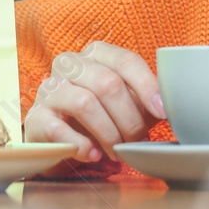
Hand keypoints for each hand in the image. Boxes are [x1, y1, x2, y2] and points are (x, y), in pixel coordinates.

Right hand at [24, 41, 163, 161]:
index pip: (126, 61)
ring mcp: (49, 88)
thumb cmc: (98, 117)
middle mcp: (70, 64)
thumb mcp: (124, 104)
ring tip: (119, 152)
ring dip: (109, 132)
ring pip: (85, 103)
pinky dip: (81, 144)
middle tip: (139, 142)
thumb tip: (173, 106)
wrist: (57, 141)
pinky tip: (94, 154)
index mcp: (96, 54)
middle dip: (129, 117)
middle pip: (107, 83)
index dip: (147, 86)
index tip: (163, 112)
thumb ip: (144, 99)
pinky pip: (58, 128)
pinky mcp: (35, 116)